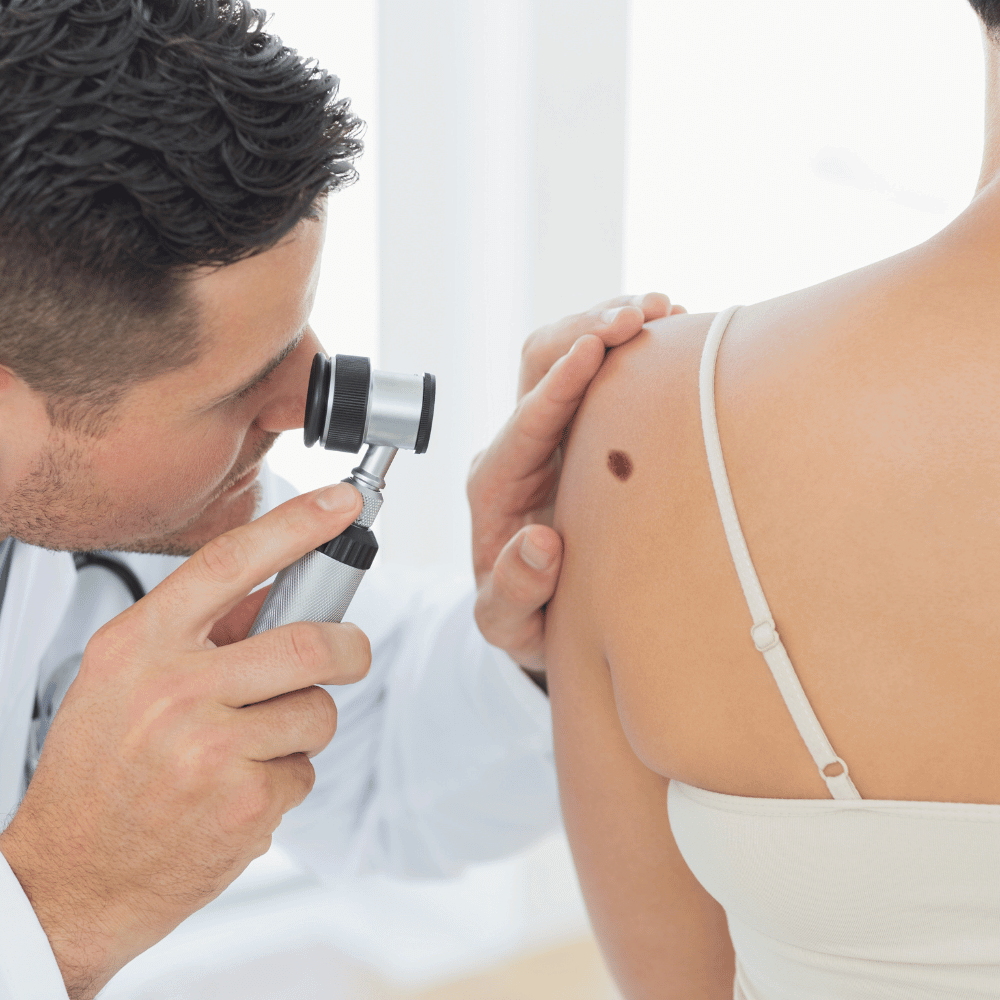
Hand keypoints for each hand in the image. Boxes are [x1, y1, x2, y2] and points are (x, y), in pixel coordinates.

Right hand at [0, 483, 369, 999]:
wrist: (69, 876)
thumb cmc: (97, 772)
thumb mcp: (122, 677)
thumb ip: (195, 630)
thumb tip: (273, 592)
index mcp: (140, 645)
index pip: (230, 561)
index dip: (297, 525)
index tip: (342, 506)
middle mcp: (175, 690)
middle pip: (309, 642)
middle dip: (347, 648)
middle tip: (348, 654)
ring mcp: (211, 748)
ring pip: (318, 711)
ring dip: (307, 725)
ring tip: (257, 744)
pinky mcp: (244, 802)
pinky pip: (304, 770)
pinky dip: (286, 778)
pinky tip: (239, 790)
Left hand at [468, 292, 684, 672]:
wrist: (538, 611)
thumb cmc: (522, 616)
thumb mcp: (508, 622)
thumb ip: (514, 591)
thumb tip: (540, 543)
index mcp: (496, 486)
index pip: (524, 424)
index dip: (559, 384)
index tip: (592, 348)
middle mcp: (518, 448)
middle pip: (538, 364)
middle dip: (586, 329)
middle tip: (639, 314)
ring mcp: (548, 433)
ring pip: (566, 354)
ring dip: (609, 324)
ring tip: (663, 309)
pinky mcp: (578, 429)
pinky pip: (600, 373)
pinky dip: (631, 346)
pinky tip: (670, 332)